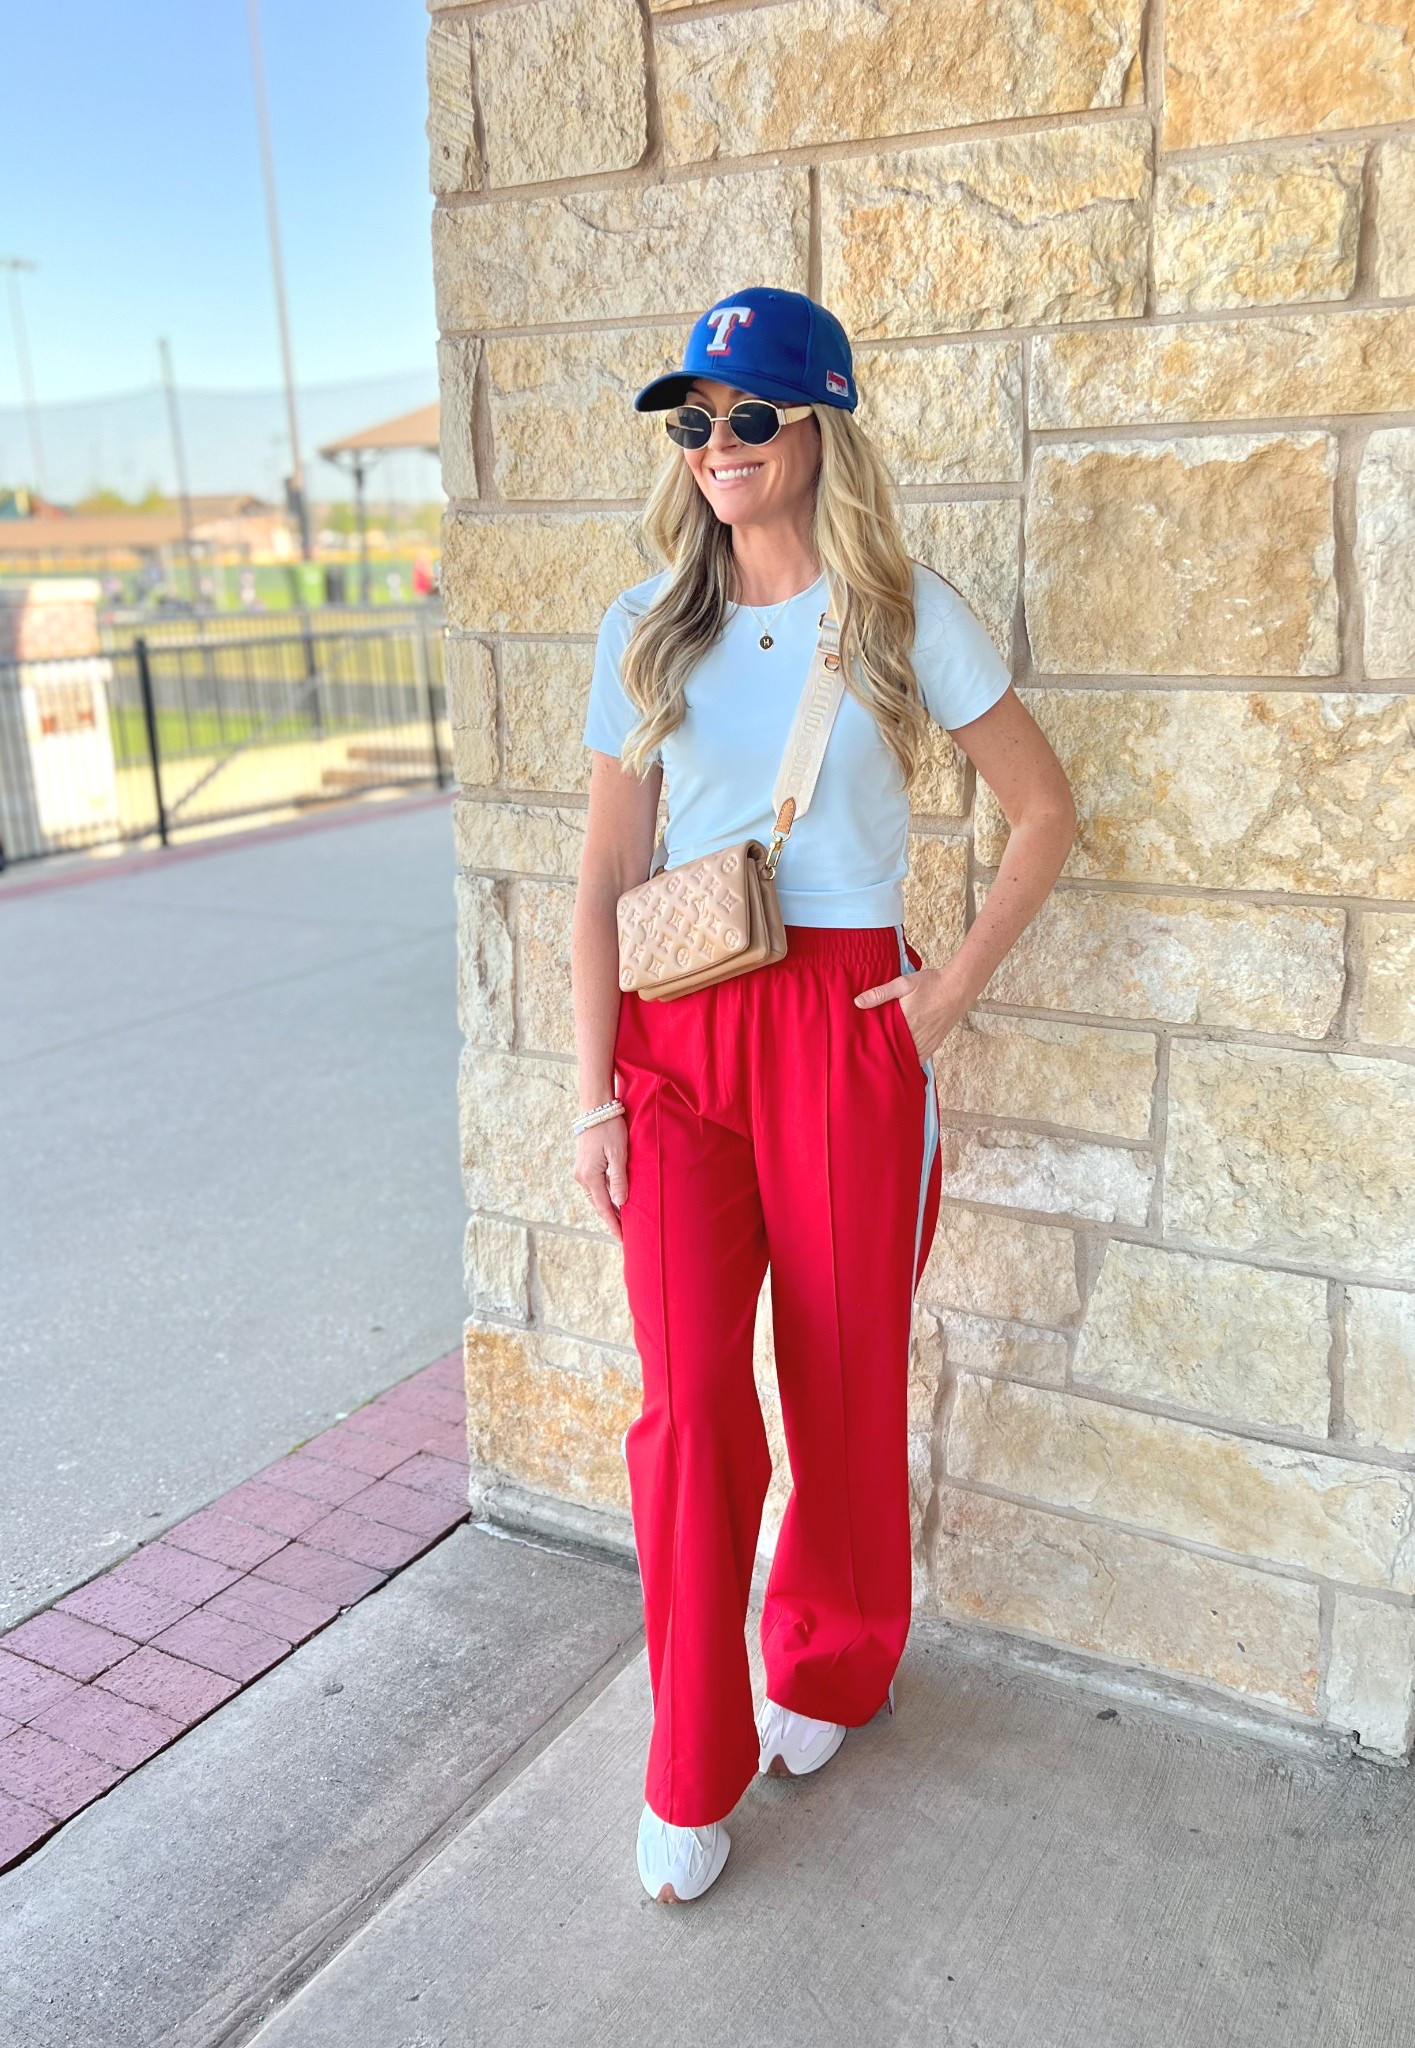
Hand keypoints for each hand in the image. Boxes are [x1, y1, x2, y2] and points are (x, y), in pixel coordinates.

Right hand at [574, 1112, 628, 1241]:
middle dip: (610, 1219)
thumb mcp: (619, 1154)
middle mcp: (581, 1176)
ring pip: (595, 1196)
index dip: (613, 1224)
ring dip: (607, 1208)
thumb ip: (619, 1179)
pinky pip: (594, 1187)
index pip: (603, 1207)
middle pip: (597, 1205)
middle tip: (624, 1235)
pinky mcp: (583, 1165)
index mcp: (590, 1176)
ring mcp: (581, 1171)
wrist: (596, 1108)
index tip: (622, 1239)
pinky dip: (604, 1196)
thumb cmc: (610, 1128)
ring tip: (622, 1221)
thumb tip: (620, 1202)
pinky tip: (615, 1200)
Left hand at [853, 963, 966, 1066]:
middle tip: (870, 1056)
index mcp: (906, 1023)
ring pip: (908, 1057)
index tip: (862, 1049)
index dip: (873, 1047)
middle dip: (883, 1054)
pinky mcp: (935, 1042)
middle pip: (895, 1052)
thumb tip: (858, 1002)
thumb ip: (880, 993)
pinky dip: (912, 1059)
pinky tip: (904, 1057)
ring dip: (898, 1058)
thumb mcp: (903, 983)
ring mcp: (927, 1041)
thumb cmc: (932, 984)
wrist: (959, 987)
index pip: (884, 1042)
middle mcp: (916, 1036)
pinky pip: (921, 1057)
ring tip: (885, 1059)